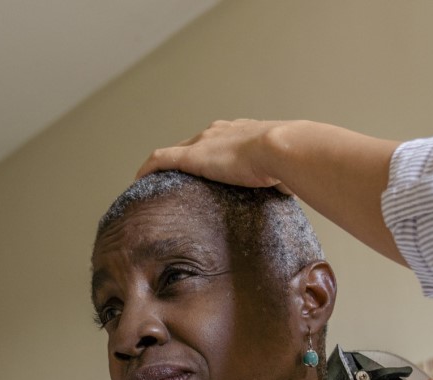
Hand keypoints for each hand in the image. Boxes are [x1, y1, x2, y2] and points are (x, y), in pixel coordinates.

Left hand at [136, 119, 293, 192]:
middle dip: (185, 158)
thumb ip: (284, 179)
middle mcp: (220, 132)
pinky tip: (138, 182)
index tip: (209, 168)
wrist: (283, 149)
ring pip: (175, 152)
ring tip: (156, 183)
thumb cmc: (292, 161)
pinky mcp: (192, 157)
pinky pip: (161, 161)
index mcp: (244, 133)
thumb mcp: (286, 169)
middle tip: (177, 178)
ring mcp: (204, 143)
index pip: (220, 142)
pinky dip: (148, 170)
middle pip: (194, 144)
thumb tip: (293, 193)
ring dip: (164, 166)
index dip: (211, 154)